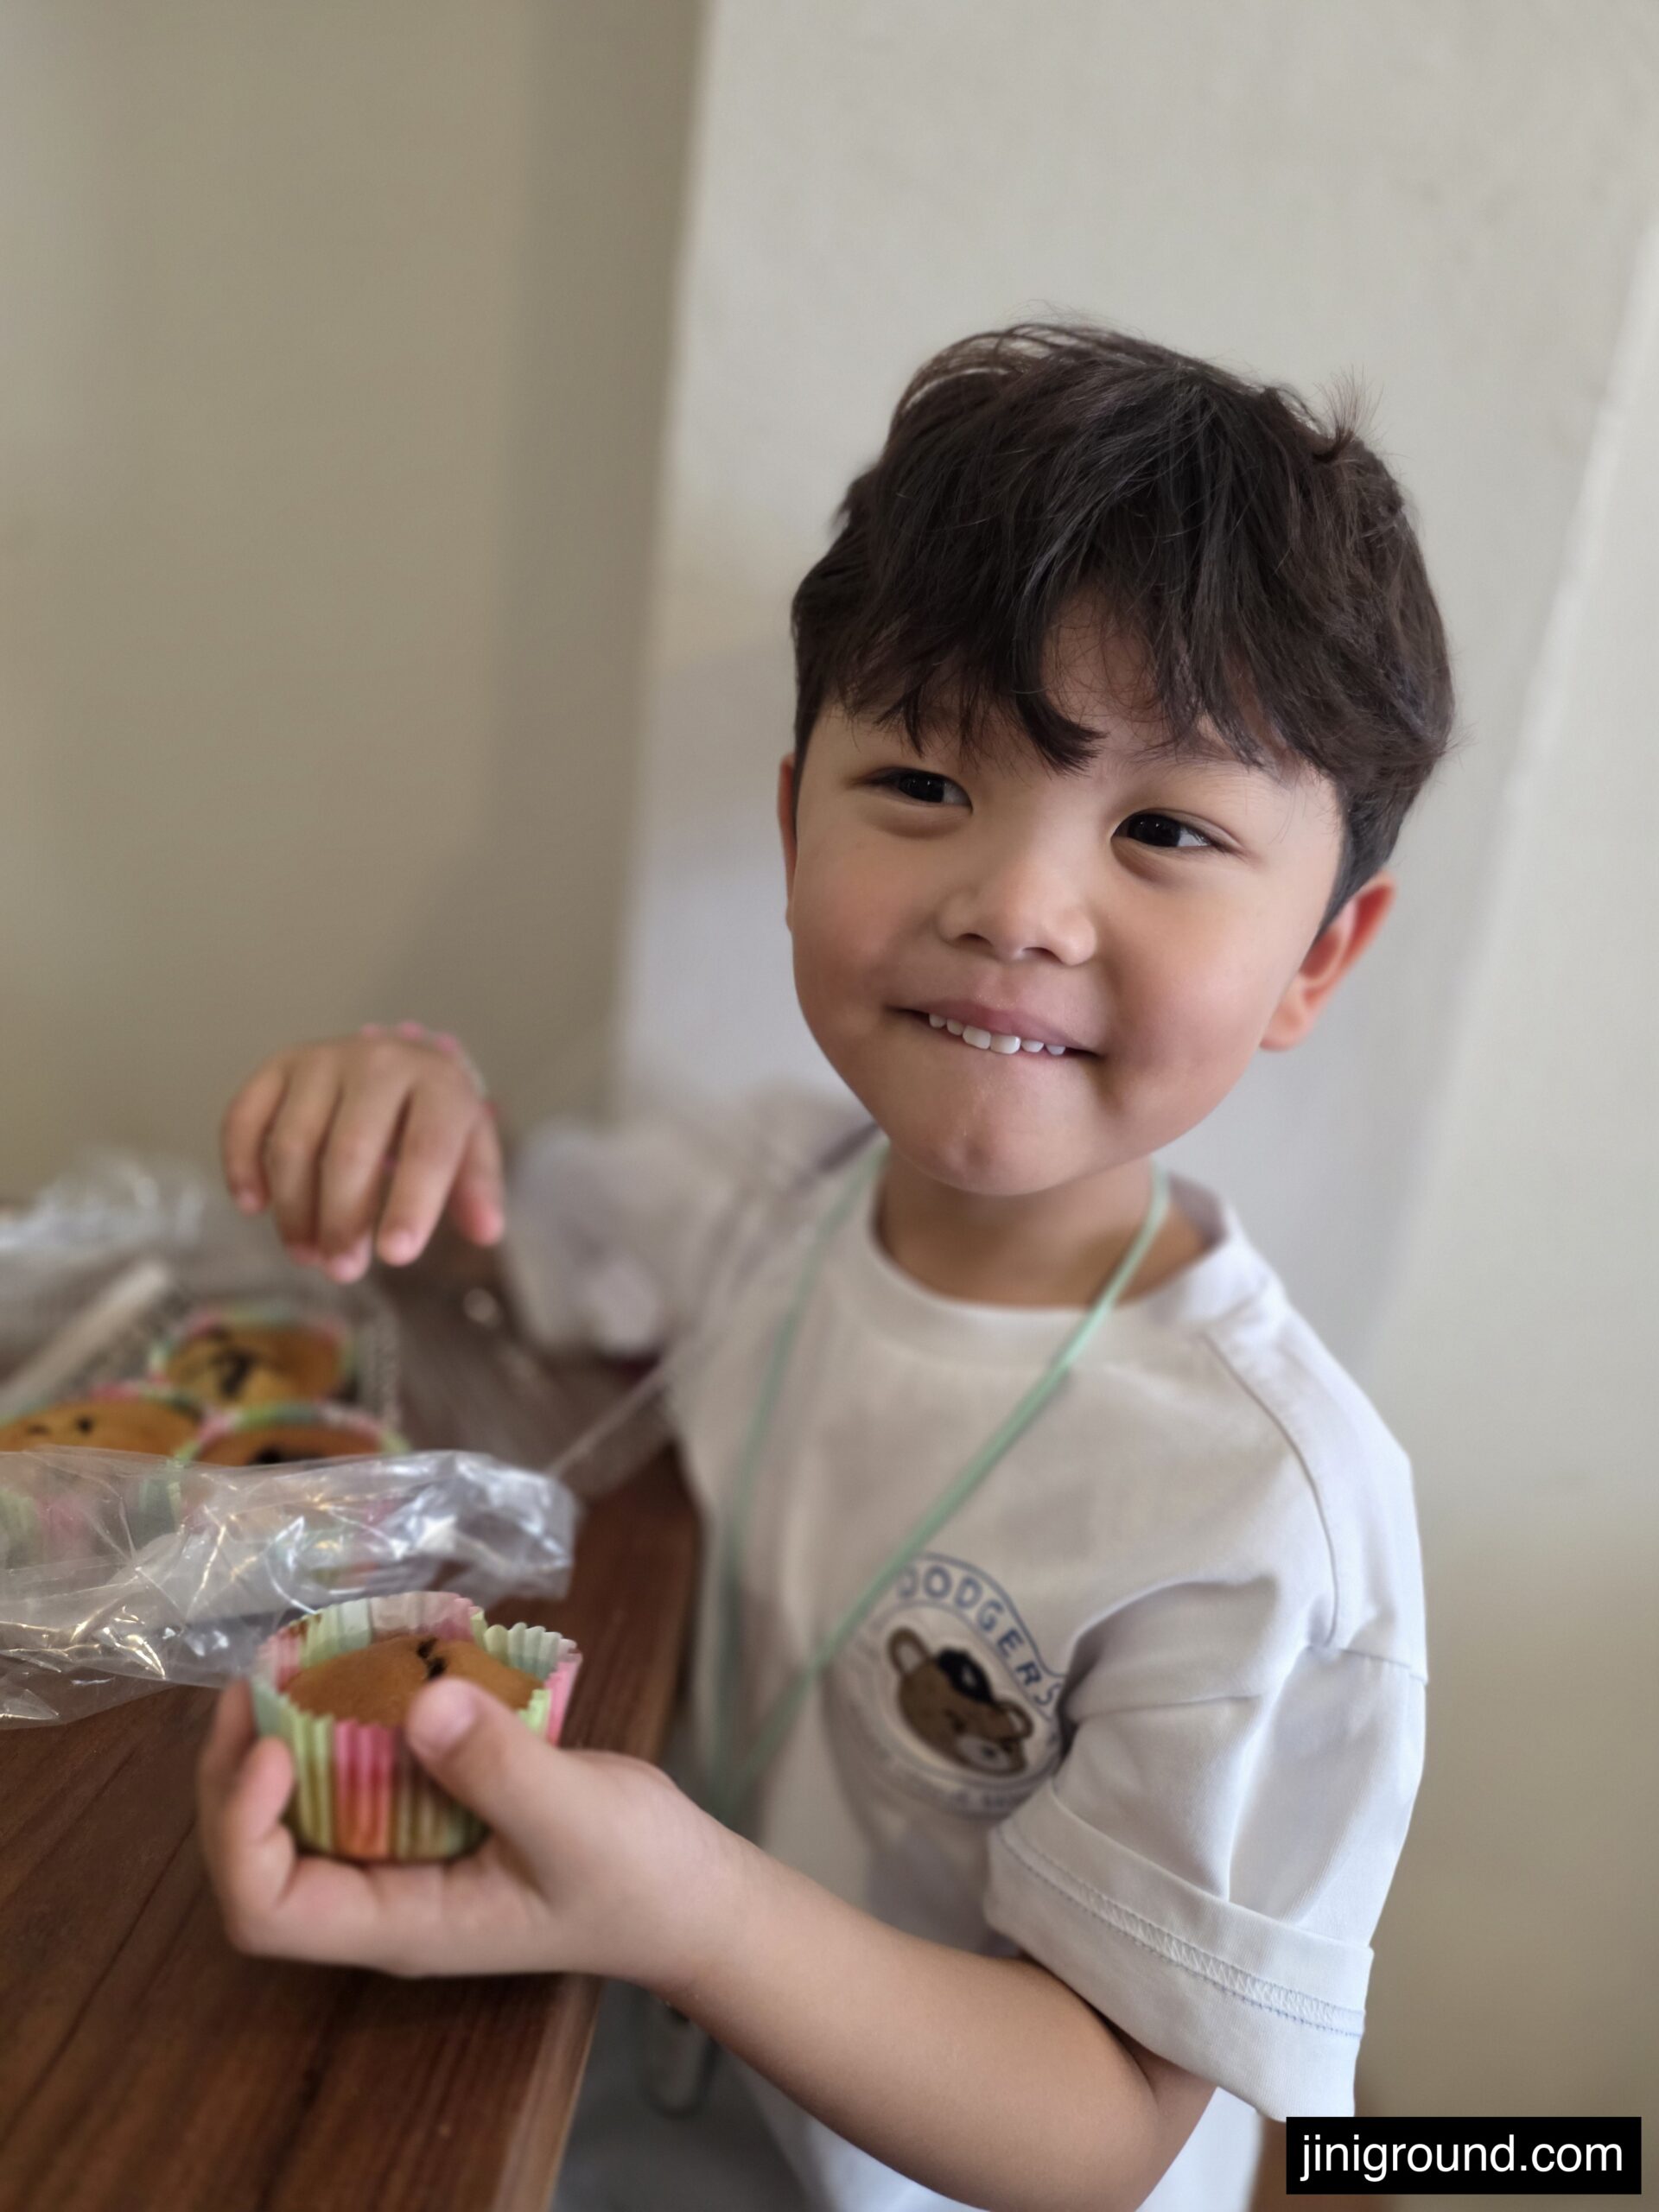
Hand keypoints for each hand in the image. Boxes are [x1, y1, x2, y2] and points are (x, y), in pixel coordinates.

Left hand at [196, 1678, 740, 1991]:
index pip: (268, 1910)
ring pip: (308, 1807)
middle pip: (265, 1856)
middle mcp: (387, 1897)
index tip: (272, 1743)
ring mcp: (409, 1857)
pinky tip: (384, 1655)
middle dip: (242, 1769)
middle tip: (263, 1673)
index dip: (242, 1830)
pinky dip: (358, 1715)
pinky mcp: (437, 1814)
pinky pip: (368, 1771)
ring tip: (305, 1652)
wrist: (694, 1893)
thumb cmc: (638, 1878)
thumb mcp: (577, 1820)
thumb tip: (418, 1705)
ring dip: (293, 1732)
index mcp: (402, 1924)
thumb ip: (499, 1769)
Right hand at [220, 1032, 501, 1279]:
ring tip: (307, 1254)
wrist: (399, 1060)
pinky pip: (245, 1118)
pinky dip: (241, 1166)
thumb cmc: (433, 1118)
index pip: (426, 1147)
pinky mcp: (277, 1067)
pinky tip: (253, 1206)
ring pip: (293, 1143)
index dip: (411, 1204)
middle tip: (343, 1269)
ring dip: (294, 1209)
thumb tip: (487, 1232)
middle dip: (343, 1220)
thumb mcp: (469, 1147)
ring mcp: (322, 1059)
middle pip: (351, 1150)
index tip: (395, 1256)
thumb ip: (477, 1188)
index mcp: (438, 1082)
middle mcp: (378, 1061)